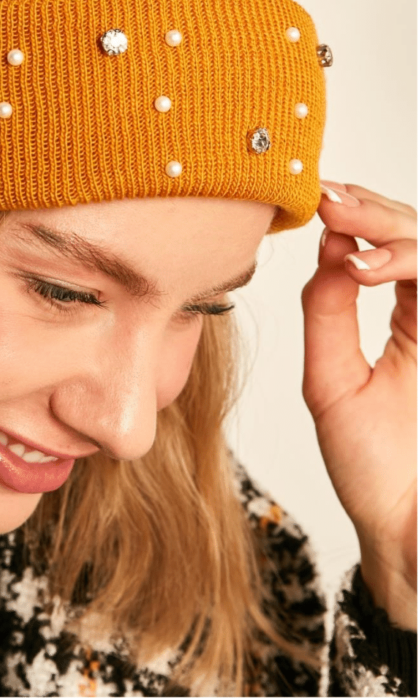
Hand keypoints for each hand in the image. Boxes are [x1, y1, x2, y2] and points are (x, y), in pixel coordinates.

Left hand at [301, 180, 416, 629]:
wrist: (402, 527)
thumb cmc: (370, 464)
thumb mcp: (331, 380)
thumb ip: (328, 313)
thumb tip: (328, 246)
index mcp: (407, 321)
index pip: (390, 248)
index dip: (360, 217)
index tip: (318, 200)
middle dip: (375, 212)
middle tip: (331, 200)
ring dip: (395, 233)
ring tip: (345, 228)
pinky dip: (411, 268)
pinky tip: (366, 268)